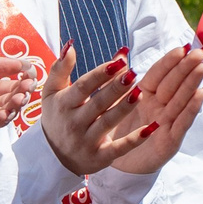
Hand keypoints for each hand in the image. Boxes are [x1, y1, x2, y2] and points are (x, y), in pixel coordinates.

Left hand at [0, 51, 36, 140]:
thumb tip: (20, 62)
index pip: (10, 81)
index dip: (22, 77)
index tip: (31, 70)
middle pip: (9, 98)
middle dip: (22, 92)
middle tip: (28, 84)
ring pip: (1, 113)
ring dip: (13, 106)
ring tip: (20, 97)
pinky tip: (6, 113)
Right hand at [39, 45, 155, 176]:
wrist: (52, 156)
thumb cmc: (56, 117)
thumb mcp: (51, 93)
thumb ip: (60, 69)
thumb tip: (71, 45)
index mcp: (64, 104)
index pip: (84, 86)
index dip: (101, 74)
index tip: (119, 61)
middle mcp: (74, 122)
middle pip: (98, 103)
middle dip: (115, 89)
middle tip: (133, 74)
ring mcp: (86, 141)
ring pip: (108, 123)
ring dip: (124, 108)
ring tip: (140, 93)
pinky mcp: (99, 157)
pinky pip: (119, 148)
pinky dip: (135, 140)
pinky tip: (151, 128)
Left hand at [111, 44, 202, 175]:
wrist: (117, 165)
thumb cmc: (120, 130)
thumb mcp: (117, 103)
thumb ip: (120, 79)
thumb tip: (120, 52)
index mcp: (145, 95)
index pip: (159, 74)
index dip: (170, 61)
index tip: (183, 47)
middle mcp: (159, 106)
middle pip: (174, 83)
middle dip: (186, 67)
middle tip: (200, 52)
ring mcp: (167, 122)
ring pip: (181, 99)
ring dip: (193, 83)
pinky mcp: (170, 139)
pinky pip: (182, 121)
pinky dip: (192, 107)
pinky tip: (202, 93)